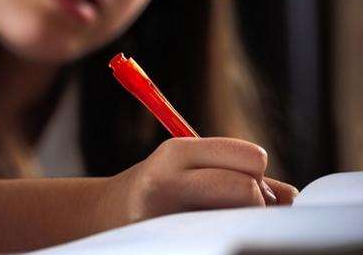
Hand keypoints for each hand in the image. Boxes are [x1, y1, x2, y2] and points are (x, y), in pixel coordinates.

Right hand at [99, 137, 297, 227]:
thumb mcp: (189, 164)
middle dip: (253, 199)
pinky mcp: (170, 242)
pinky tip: (211, 232)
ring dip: (243, 218)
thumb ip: (239, 171)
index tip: (244, 184)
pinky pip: (226, 238)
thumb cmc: (157, 185)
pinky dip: (231, 233)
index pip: (251, 159)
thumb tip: (290, 197)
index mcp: (177, 153)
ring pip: (243, 218)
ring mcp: (166, 219)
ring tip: (216, 218)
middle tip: (235, 206)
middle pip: (250, 191)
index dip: (255, 173)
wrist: (105, 214)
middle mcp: (169, 181)